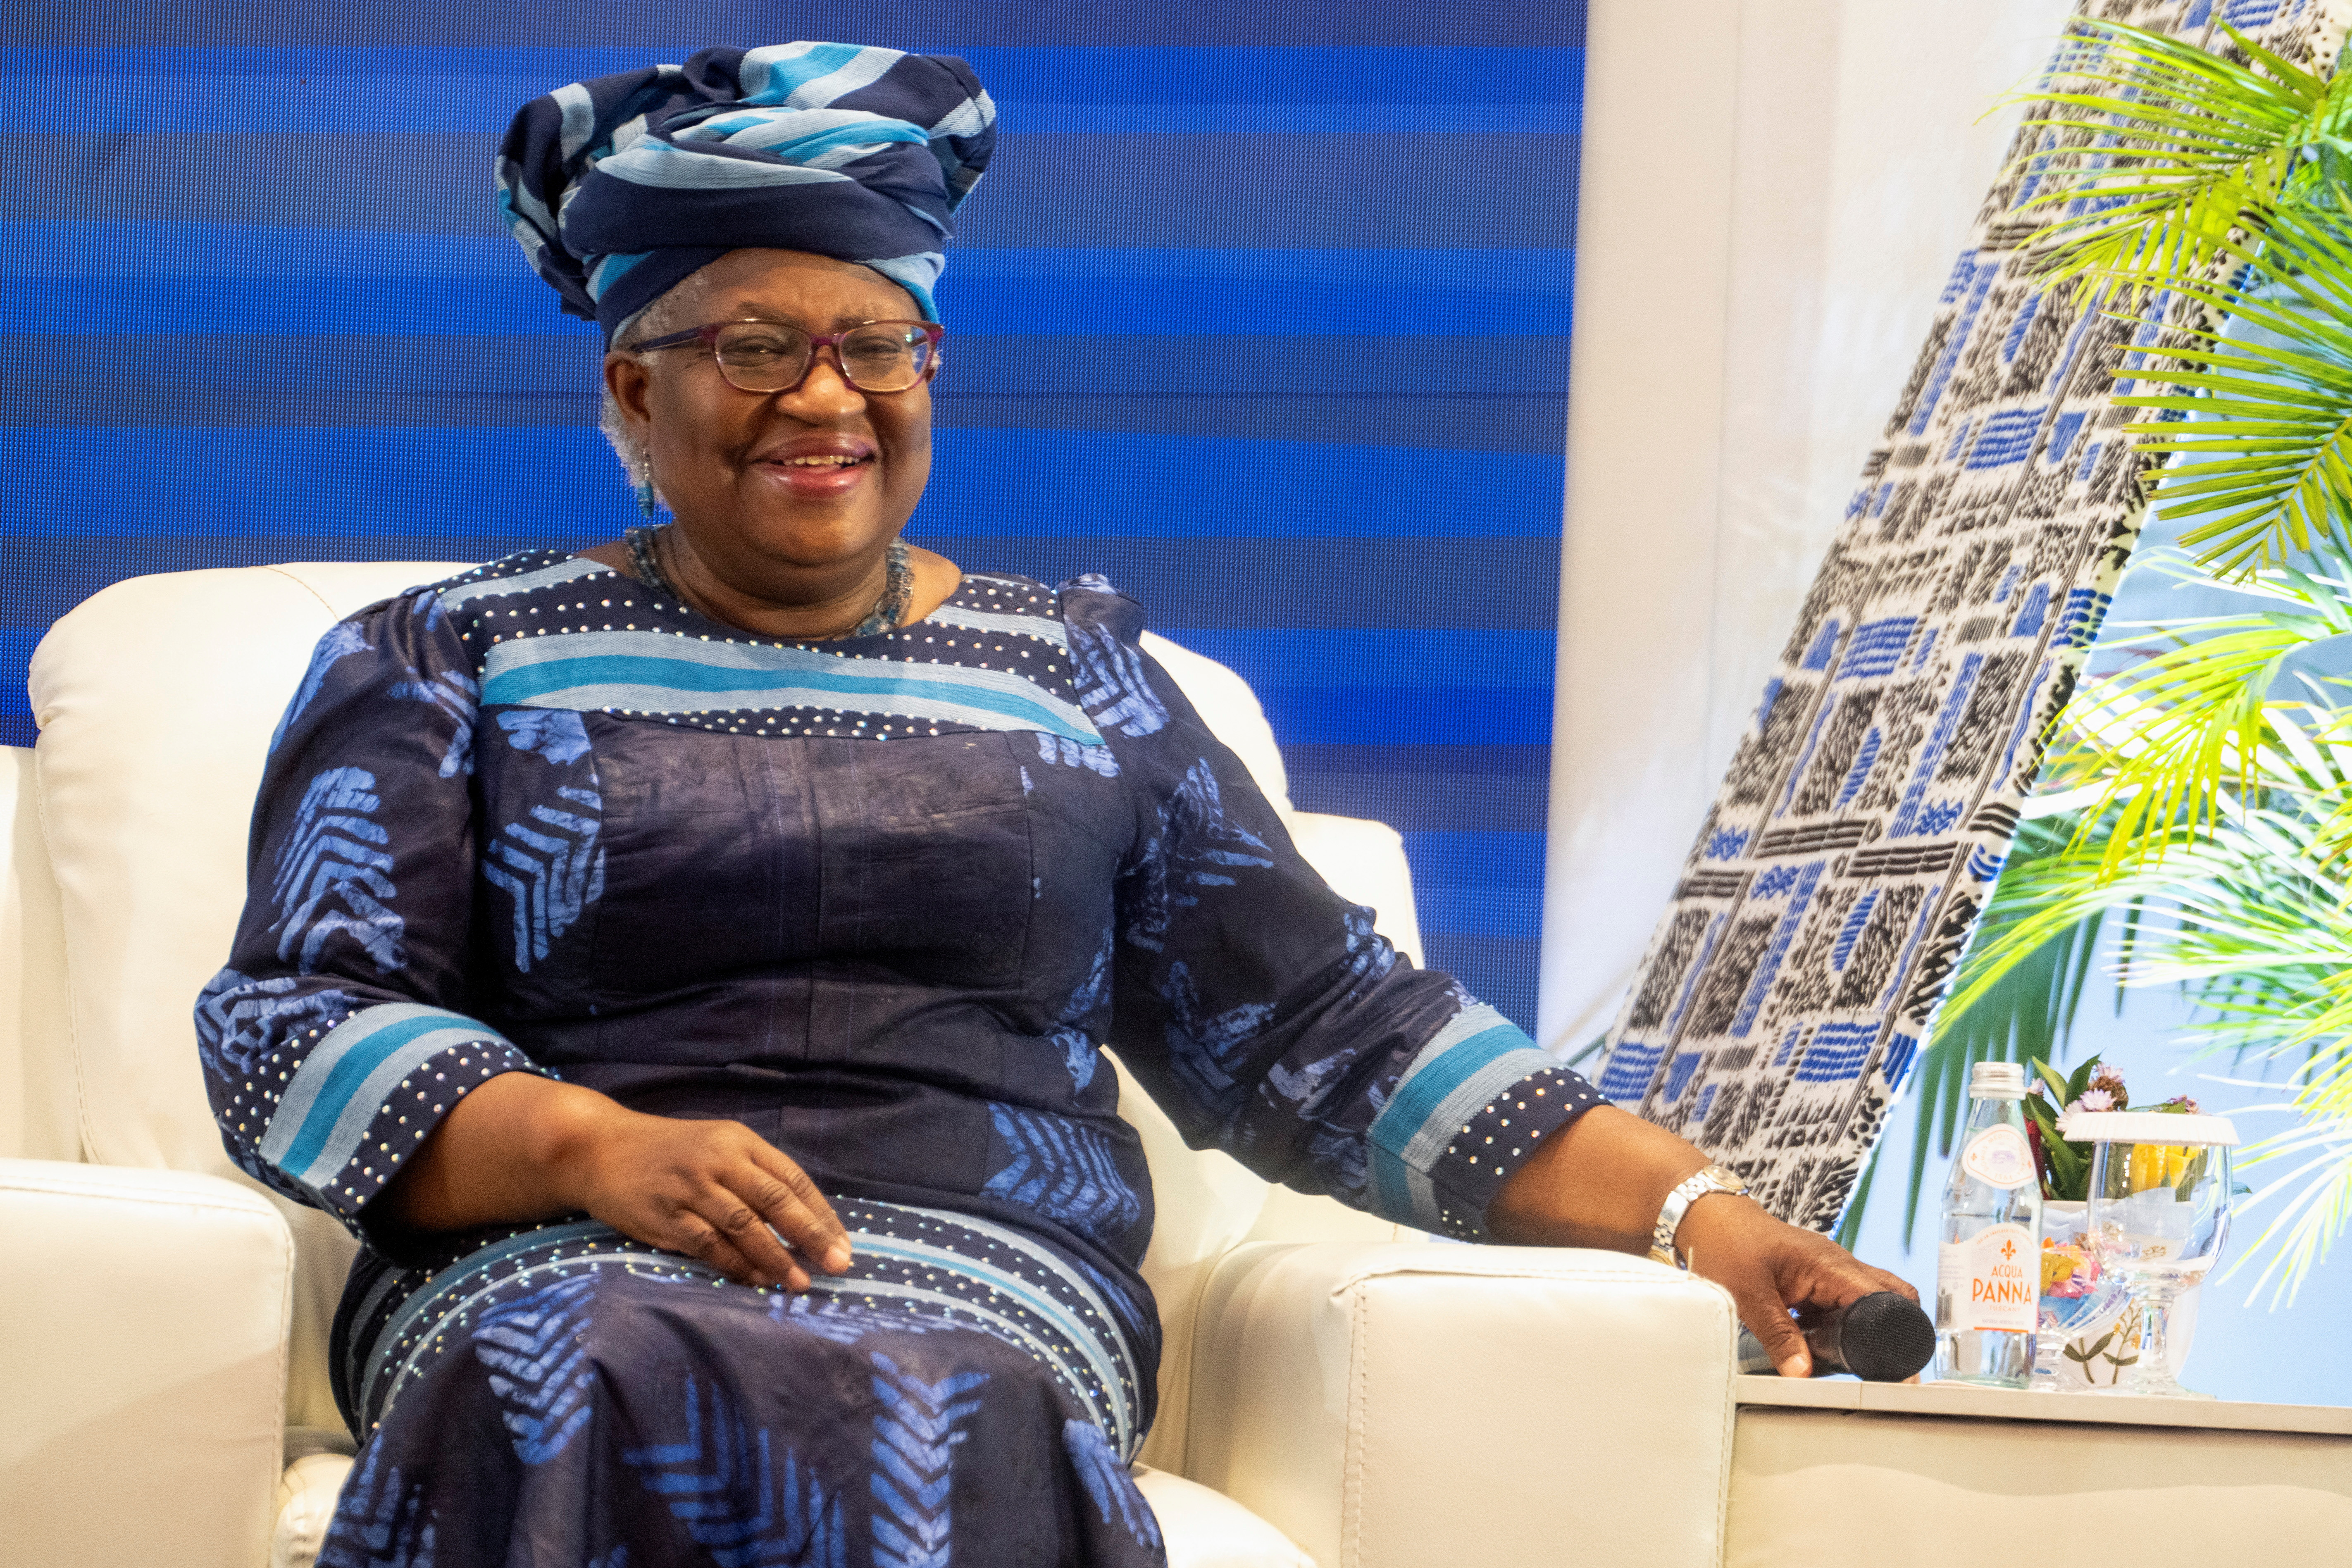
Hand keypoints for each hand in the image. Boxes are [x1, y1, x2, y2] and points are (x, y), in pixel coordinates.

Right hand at [381, 1072, 852, 1290]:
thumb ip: (754, 1178)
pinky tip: (754, 1281)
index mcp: (740, 1141)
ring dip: (777, 1258)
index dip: (821, 1214)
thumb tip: (802, 1221)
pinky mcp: (666, 1215)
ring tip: (799, 1283)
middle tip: (838, 1266)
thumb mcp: (716, 1148)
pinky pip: (709, 1245)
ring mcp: (692, 1188)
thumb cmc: (668, 1153)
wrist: (600, 1148)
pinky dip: (735, 1266)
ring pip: (746, 1227)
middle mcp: (720, 1160)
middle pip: (777, 1202)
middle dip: (812, 1236)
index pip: (793, 1179)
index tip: (843, 1244)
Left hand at [1674, 1194, 1916, 1376]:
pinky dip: (1835, 1326)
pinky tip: (1818, 1344)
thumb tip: (1803, 1373)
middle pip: (1886, 1299)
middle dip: (1887, 1332)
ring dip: (1857, 1331)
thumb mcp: (1748, 1296)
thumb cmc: (1726, 1242)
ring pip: (1861, 1305)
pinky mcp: (1814, 1279)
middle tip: (1876, 1367)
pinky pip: (1838, 1305)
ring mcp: (1827, 1271)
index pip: (1885, 1298)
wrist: (1707, 1216)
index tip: (1900, 1366)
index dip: (1897, 1332)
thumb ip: (1778, 1336)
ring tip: (1840, 1358)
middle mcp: (1837, 1265)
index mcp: (1830, 1265)